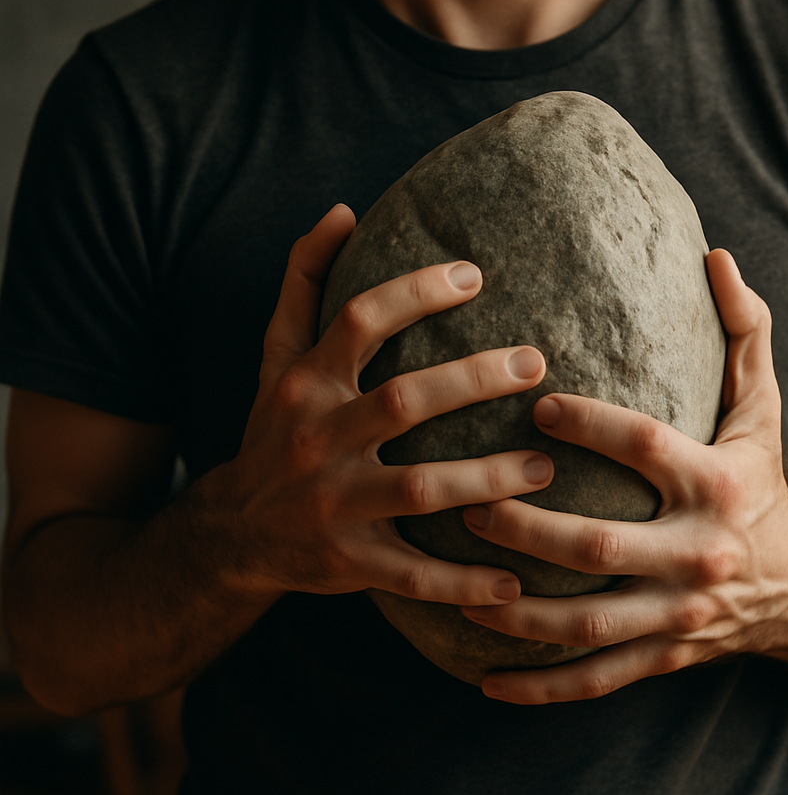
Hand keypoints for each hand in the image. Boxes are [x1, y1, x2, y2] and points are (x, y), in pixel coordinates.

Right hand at [208, 203, 553, 606]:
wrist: (232, 533)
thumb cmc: (276, 432)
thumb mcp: (276, 357)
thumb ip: (303, 284)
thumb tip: (338, 212)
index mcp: (306, 384)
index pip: (359, 320)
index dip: (416, 291)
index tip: (476, 276)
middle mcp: (317, 440)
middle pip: (403, 401)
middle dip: (474, 379)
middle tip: (537, 364)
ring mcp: (333, 505)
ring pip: (420, 488)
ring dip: (488, 478)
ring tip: (548, 467)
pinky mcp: (348, 563)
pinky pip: (413, 575)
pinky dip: (463, 583)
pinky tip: (514, 582)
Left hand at [458, 249, 787, 702]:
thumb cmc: (763, 482)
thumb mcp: (762, 409)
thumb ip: (743, 334)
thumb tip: (715, 256)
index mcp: (716, 485)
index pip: (646, 446)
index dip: (590, 424)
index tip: (535, 402)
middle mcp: (698, 555)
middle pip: (601, 545)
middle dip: (528, 527)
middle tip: (469, 501)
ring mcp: (680, 615)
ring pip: (590, 621)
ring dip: (519, 609)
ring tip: (461, 587)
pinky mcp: (667, 655)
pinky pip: (598, 678)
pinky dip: (543, 687)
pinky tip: (486, 681)